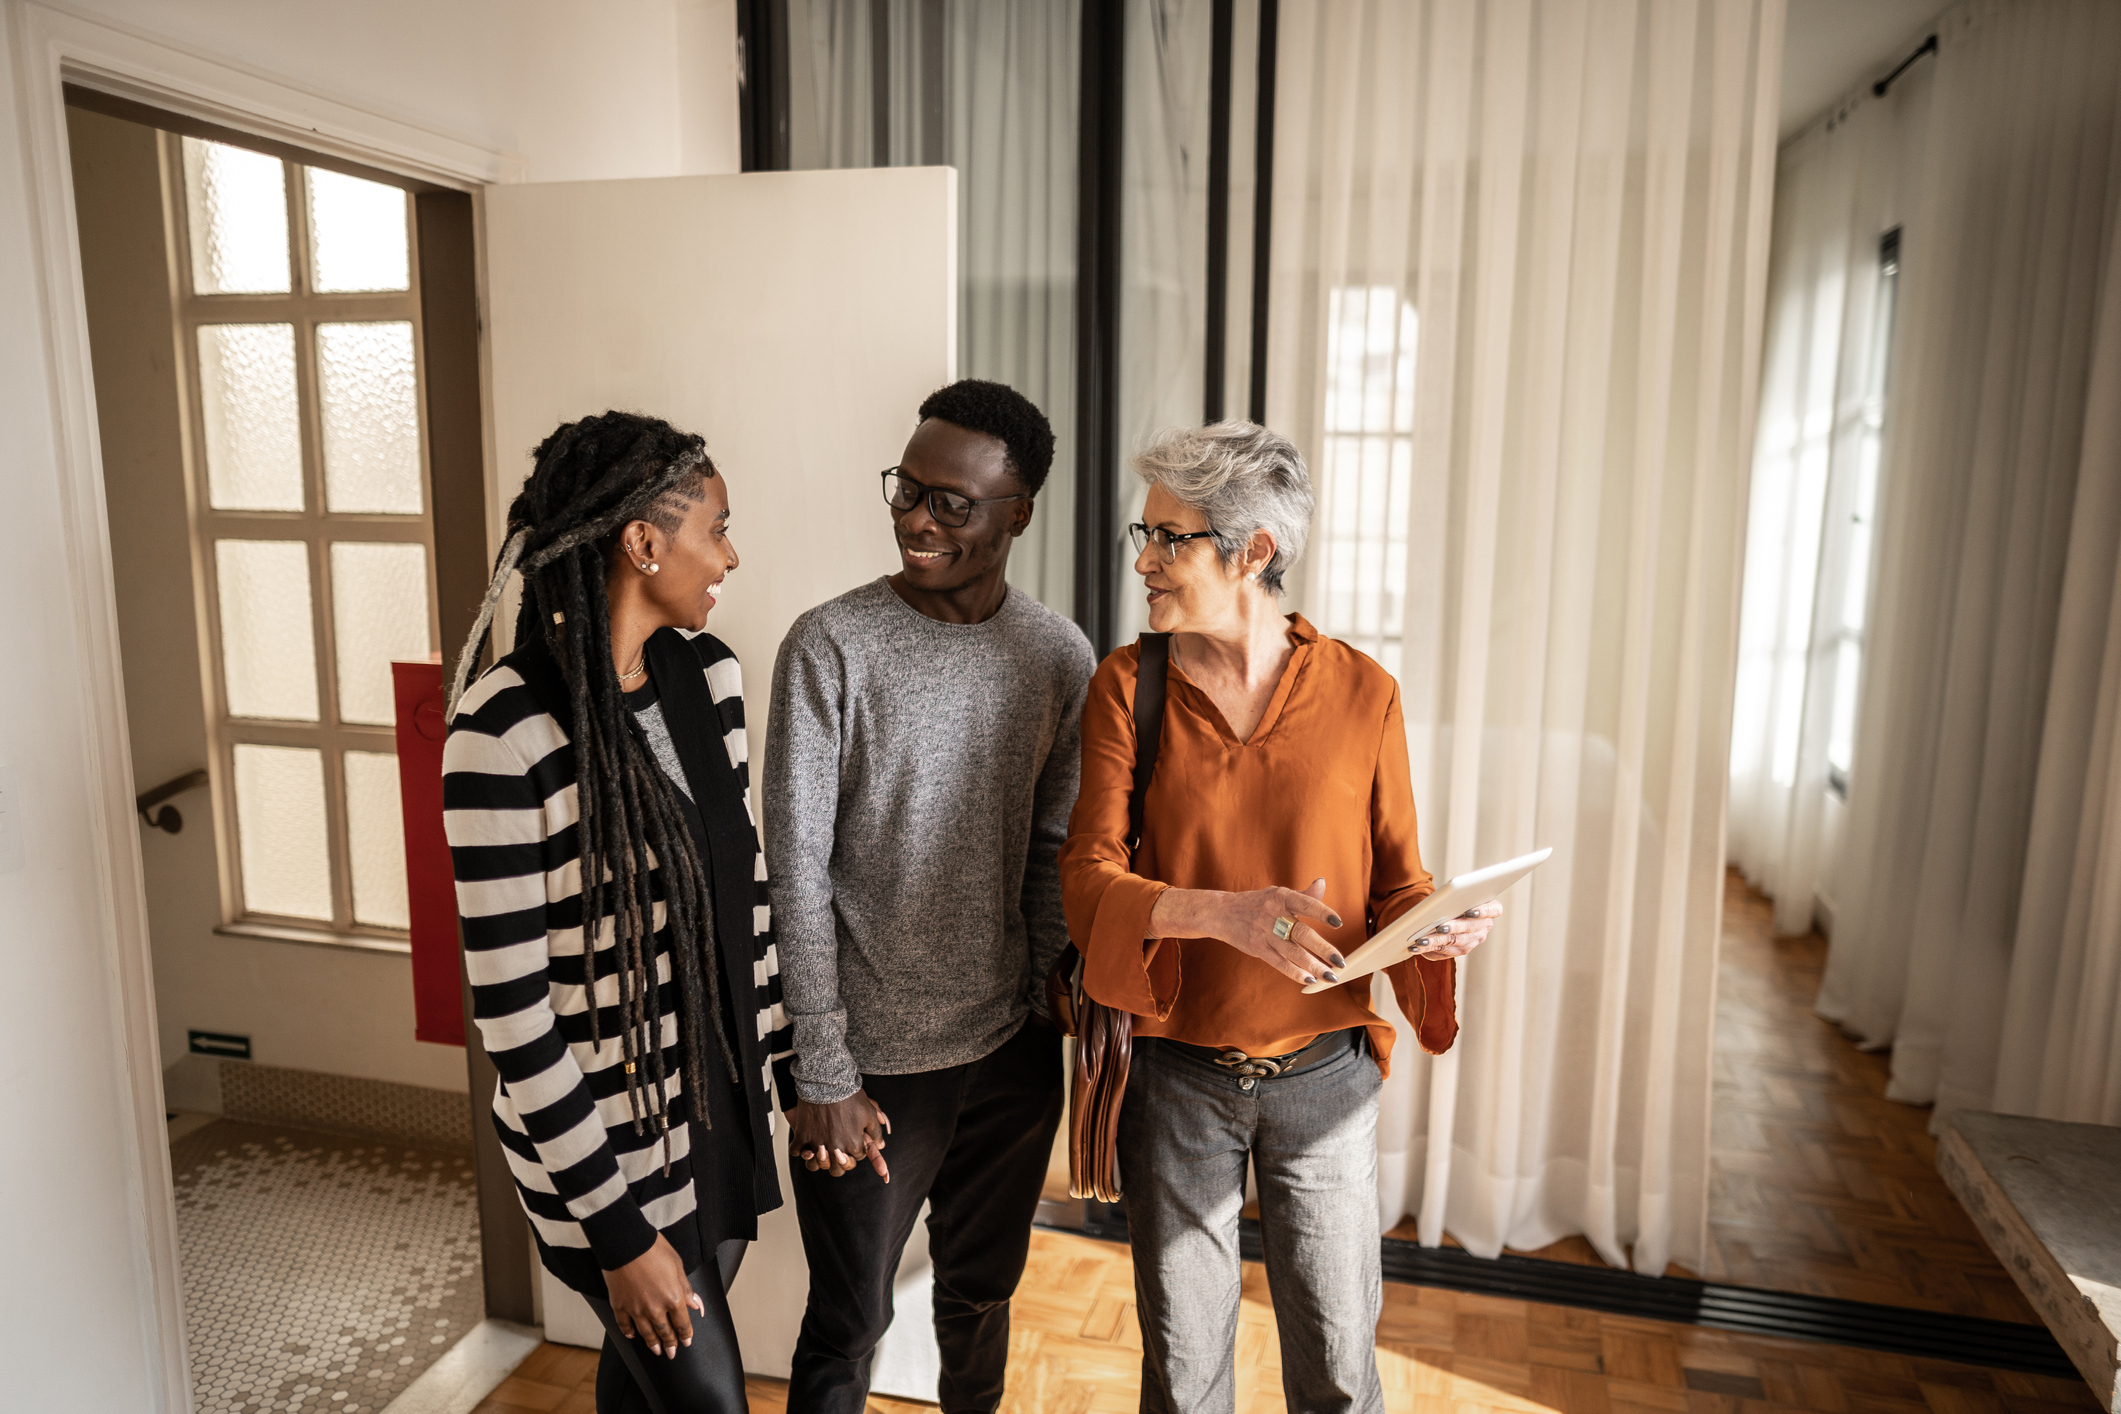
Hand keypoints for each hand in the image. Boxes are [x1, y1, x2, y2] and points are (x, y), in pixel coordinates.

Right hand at [603, 1234, 701, 1359]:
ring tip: (656, 1350)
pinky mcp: (619, 1305)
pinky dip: (629, 1332)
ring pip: (646, 1332)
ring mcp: (636, 1309)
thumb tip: (697, 1304)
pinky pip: (625, 1325)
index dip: (685, 1334)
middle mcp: (655, 1308)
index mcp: (673, 1298)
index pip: (682, 1323)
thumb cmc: (653, 1249)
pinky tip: (632, 1336)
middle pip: (665, 1331)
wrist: (626, 1244)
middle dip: (671, 1344)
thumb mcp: (678, 1265)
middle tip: (672, 1352)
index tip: (687, 1341)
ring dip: (652, 1343)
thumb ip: (686, 1288)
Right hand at [789, 1091, 891, 1180]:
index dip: (856, 1149)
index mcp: (854, 1144)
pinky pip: (797, 1152)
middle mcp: (836, 1148)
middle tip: (837, 1152)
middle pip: (838, 1169)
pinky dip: (799, 1150)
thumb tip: (880, 1145)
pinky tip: (803, 1144)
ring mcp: (817, 1144)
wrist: (828, 1083)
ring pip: (816, 1166)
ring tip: (819, 1153)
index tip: (853, 1141)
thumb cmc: (850, 1096)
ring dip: (818, 1162)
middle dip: (839, 1163)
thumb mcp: (869, 1112)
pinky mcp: (803, 1136)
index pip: (858, 1157)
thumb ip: (875, 1132)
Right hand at [1150, 877, 1345, 985]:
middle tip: (1340, 961)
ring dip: (1313, 966)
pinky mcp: (1258, 948)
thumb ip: (1302, 894)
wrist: (1221, 912)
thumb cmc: (1255, 903)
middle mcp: (1273, 914)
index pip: (1305, 904)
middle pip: (1301, 933)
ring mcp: (1265, 933)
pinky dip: (1295, 972)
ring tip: (1330, 976)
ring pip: (1293, 952)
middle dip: (1322, 949)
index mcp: (1280, 897)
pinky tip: (1310, 979)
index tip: (1338, 923)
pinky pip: (1279, 963)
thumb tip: (1322, 883)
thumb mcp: (1276, 893)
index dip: (1322, 913)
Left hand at [1408, 900, 1501, 958]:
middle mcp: (1484, 926)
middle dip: (1453, 928)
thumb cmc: (1454, 897)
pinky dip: (1429, 949)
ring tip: (1420, 940)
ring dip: (1436, 941)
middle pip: (1469, 928)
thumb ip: (1454, 895)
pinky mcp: (1460, 950)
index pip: (1494, 910)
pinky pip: (1445, 951)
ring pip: (1455, 942)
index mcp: (1490, 908)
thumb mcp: (1456, 893)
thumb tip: (1439, 903)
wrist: (1448, 909)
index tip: (1469, 910)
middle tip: (1438, 927)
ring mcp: (1473, 940)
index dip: (1483, 911)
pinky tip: (1416, 947)